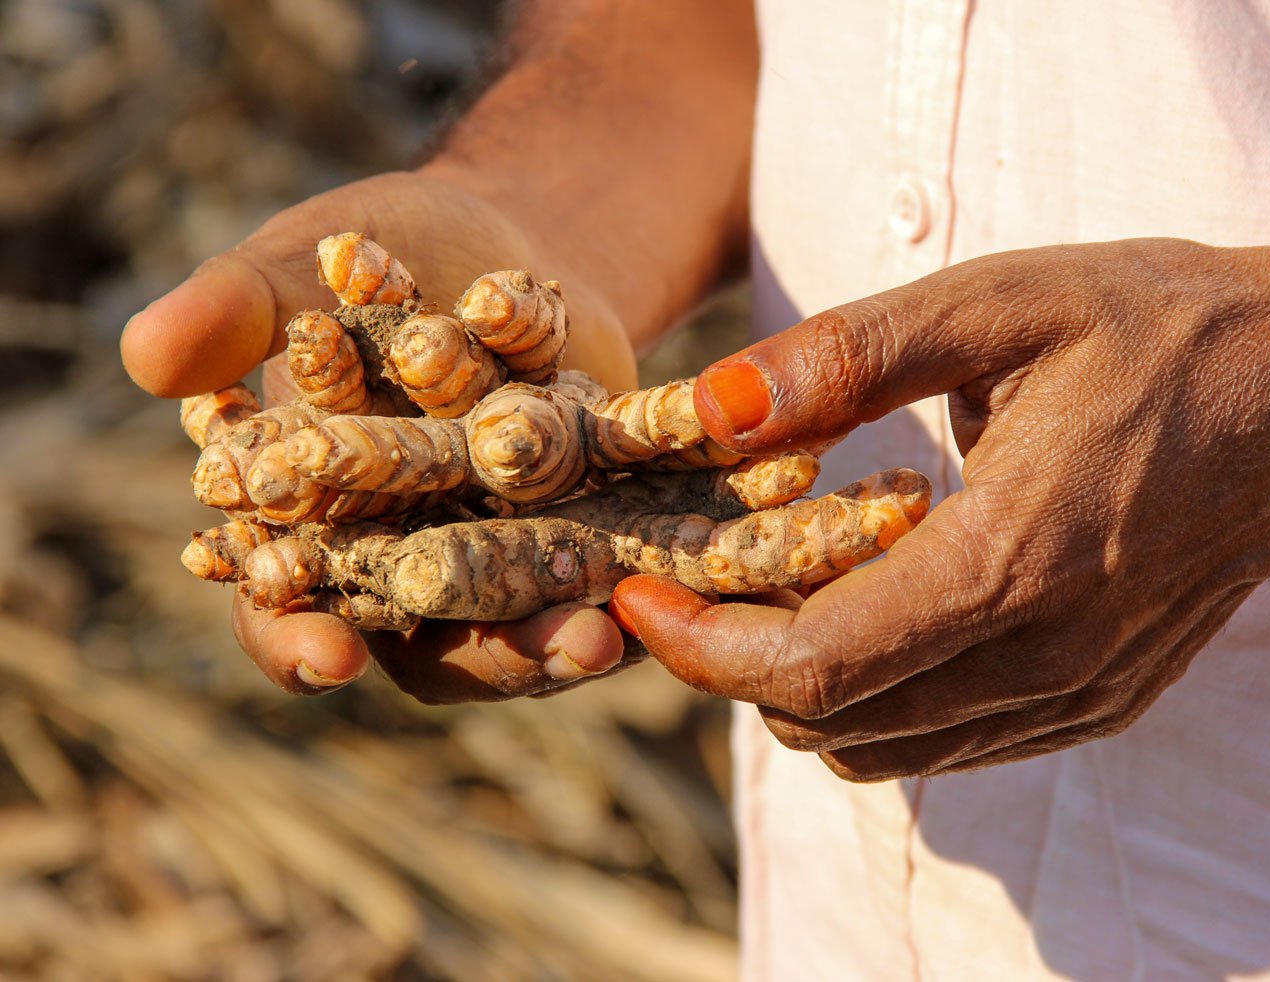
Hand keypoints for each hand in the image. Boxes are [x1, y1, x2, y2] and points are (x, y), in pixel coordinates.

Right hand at [123, 170, 634, 696]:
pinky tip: (661, 585)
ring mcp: (499, 561)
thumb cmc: (378, 257)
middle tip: (524, 656)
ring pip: (525, 628)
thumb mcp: (306, 267)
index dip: (294, 640)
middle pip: (427, 644)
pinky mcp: (577, 540)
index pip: (283, 610)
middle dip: (477, 655)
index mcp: (311, 527)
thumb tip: (145, 357)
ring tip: (600, 634)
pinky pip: (602, 581)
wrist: (504, 245)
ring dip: (562, 640)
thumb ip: (234, 312)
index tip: (323, 660)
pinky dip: (630, 585)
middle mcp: (406, 566)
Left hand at [610, 235, 1269, 779]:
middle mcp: (1049, 654)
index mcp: (1015, 560)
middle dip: (734, 665)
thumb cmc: (1167, 328)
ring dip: (803, 685)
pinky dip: (879, 695)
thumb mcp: (1004, 302)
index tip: (641, 597)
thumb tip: (709, 406)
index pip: (816, 667)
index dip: (702, 648)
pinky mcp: (1103, 696)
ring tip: (779, 587)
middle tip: (696, 580)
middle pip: (834, 723)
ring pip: (885, 748)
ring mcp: (1082, 691)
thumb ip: (847, 355)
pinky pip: (950, 739)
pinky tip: (878, 604)